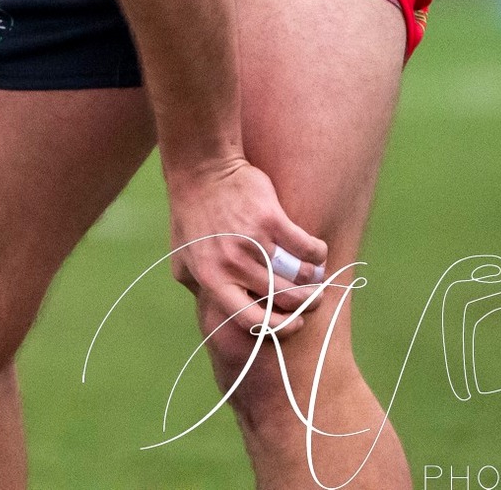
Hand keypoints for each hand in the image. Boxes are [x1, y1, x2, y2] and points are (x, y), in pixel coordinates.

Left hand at [166, 157, 327, 335]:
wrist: (200, 171)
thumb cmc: (191, 216)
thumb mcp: (181, 258)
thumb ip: (199, 289)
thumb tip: (219, 315)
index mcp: (212, 279)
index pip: (252, 322)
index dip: (280, 328)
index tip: (295, 323)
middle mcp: (233, 265)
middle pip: (285, 300)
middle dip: (305, 304)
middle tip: (312, 299)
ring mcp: (254, 243)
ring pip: (300, 276)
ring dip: (313, 280)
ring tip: (313, 275)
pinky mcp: (272, 220)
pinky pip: (308, 248)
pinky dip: (318, 253)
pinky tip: (316, 251)